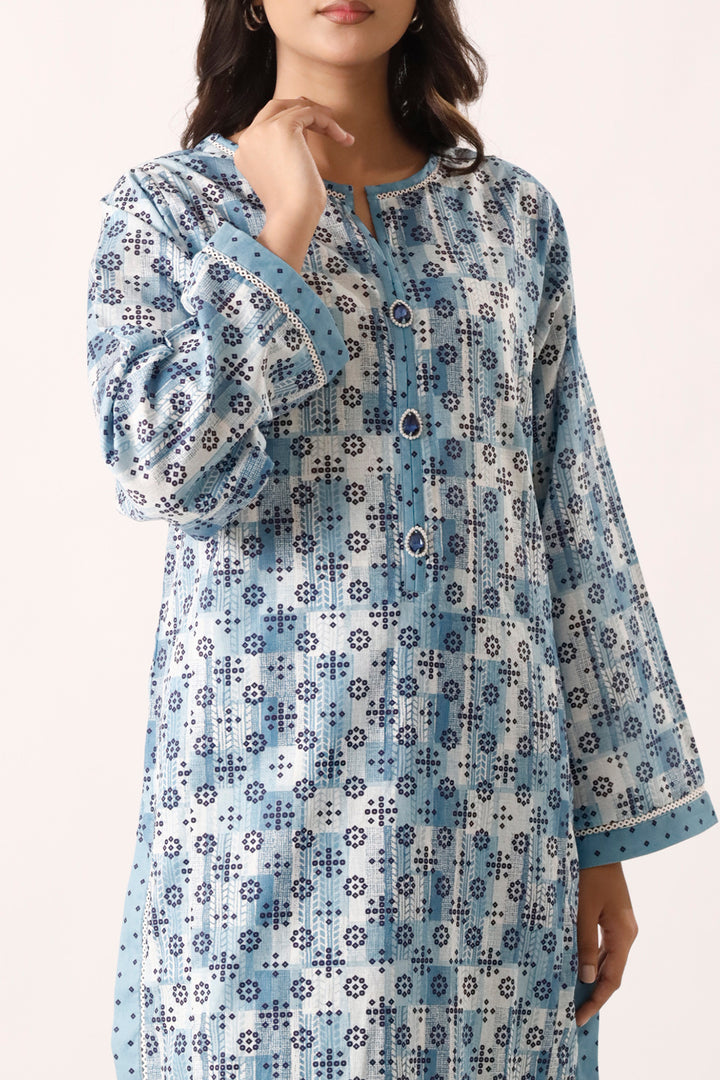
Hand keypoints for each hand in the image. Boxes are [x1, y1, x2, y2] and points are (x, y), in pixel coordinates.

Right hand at [230, 96, 354, 262]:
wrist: (293, 215)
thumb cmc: (294, 206)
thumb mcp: (282, 176)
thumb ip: (283, 153)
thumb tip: (304, 132)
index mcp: (244, 152)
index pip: (266, 123)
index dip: (291, 121)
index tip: (314, 129)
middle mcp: (248, 138)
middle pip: (276, 108)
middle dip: (302, 110)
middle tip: (326, 117)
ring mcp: (262, 130)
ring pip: (295, 109)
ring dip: (321, 119)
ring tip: (340, 134)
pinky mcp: (282, 128)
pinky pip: (309, 113)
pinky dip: (328, 123)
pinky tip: (342, 138)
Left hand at [575, 861, 638, 1025]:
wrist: (599, 844)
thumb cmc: (589, 874)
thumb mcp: (583, 910)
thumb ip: (585, 944)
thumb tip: (587, 977)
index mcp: (623, 934)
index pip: (612, 979)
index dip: (596, 1001)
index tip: (579, 1017)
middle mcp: (626, 932)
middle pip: (612, 972)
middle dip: (593, 993)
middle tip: (571, 1010)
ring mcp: (620, 924)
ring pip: (608, 959)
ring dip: (592, 976)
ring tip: (570, 992)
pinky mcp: (612, 915)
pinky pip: (604, 945)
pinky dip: (592, 958)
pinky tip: (575, 964)